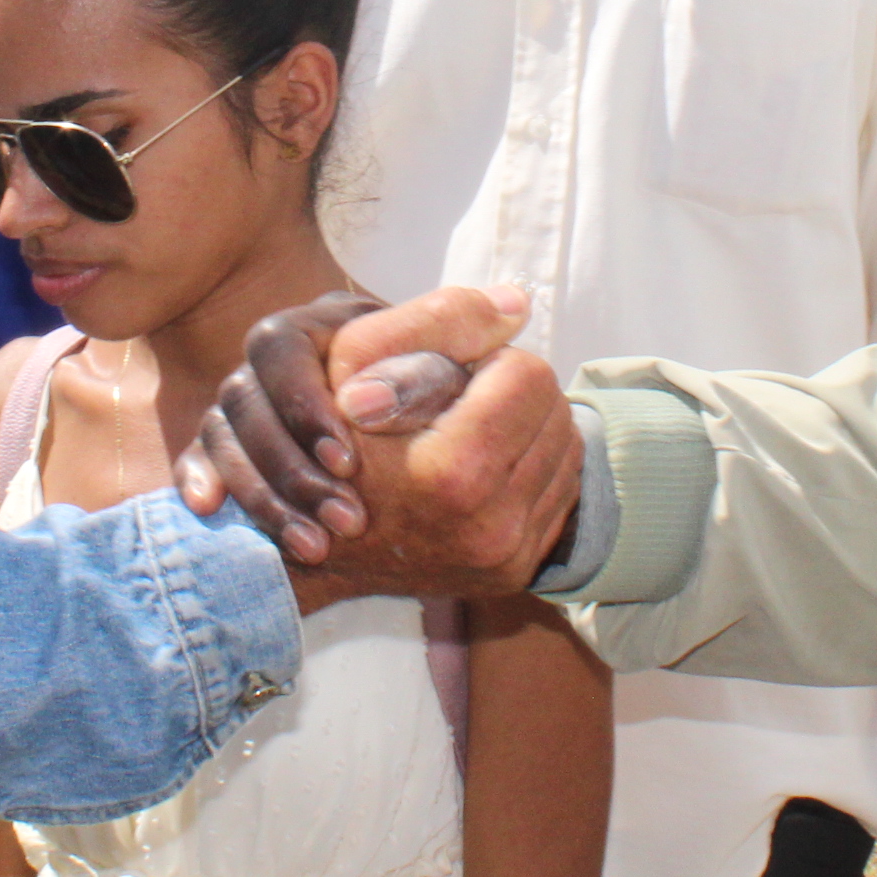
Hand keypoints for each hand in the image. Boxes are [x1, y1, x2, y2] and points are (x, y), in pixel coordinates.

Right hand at [179, 284, 580, 600]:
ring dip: (528, 428)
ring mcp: (506, 557)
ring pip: (566, 448)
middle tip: (465, 400)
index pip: (527, 374)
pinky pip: (560, 492)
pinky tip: (486, 464)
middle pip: (554, 409)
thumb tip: (519, 302)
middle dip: (513, 393)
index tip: (453, 373)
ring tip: (473, 428)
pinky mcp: (514, 573)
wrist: (310, 537)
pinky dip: (532, 468)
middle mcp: (489, 527)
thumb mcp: (356, 361)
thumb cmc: (324, 436)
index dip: (489, 359)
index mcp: (454, 472)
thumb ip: (437, 319)